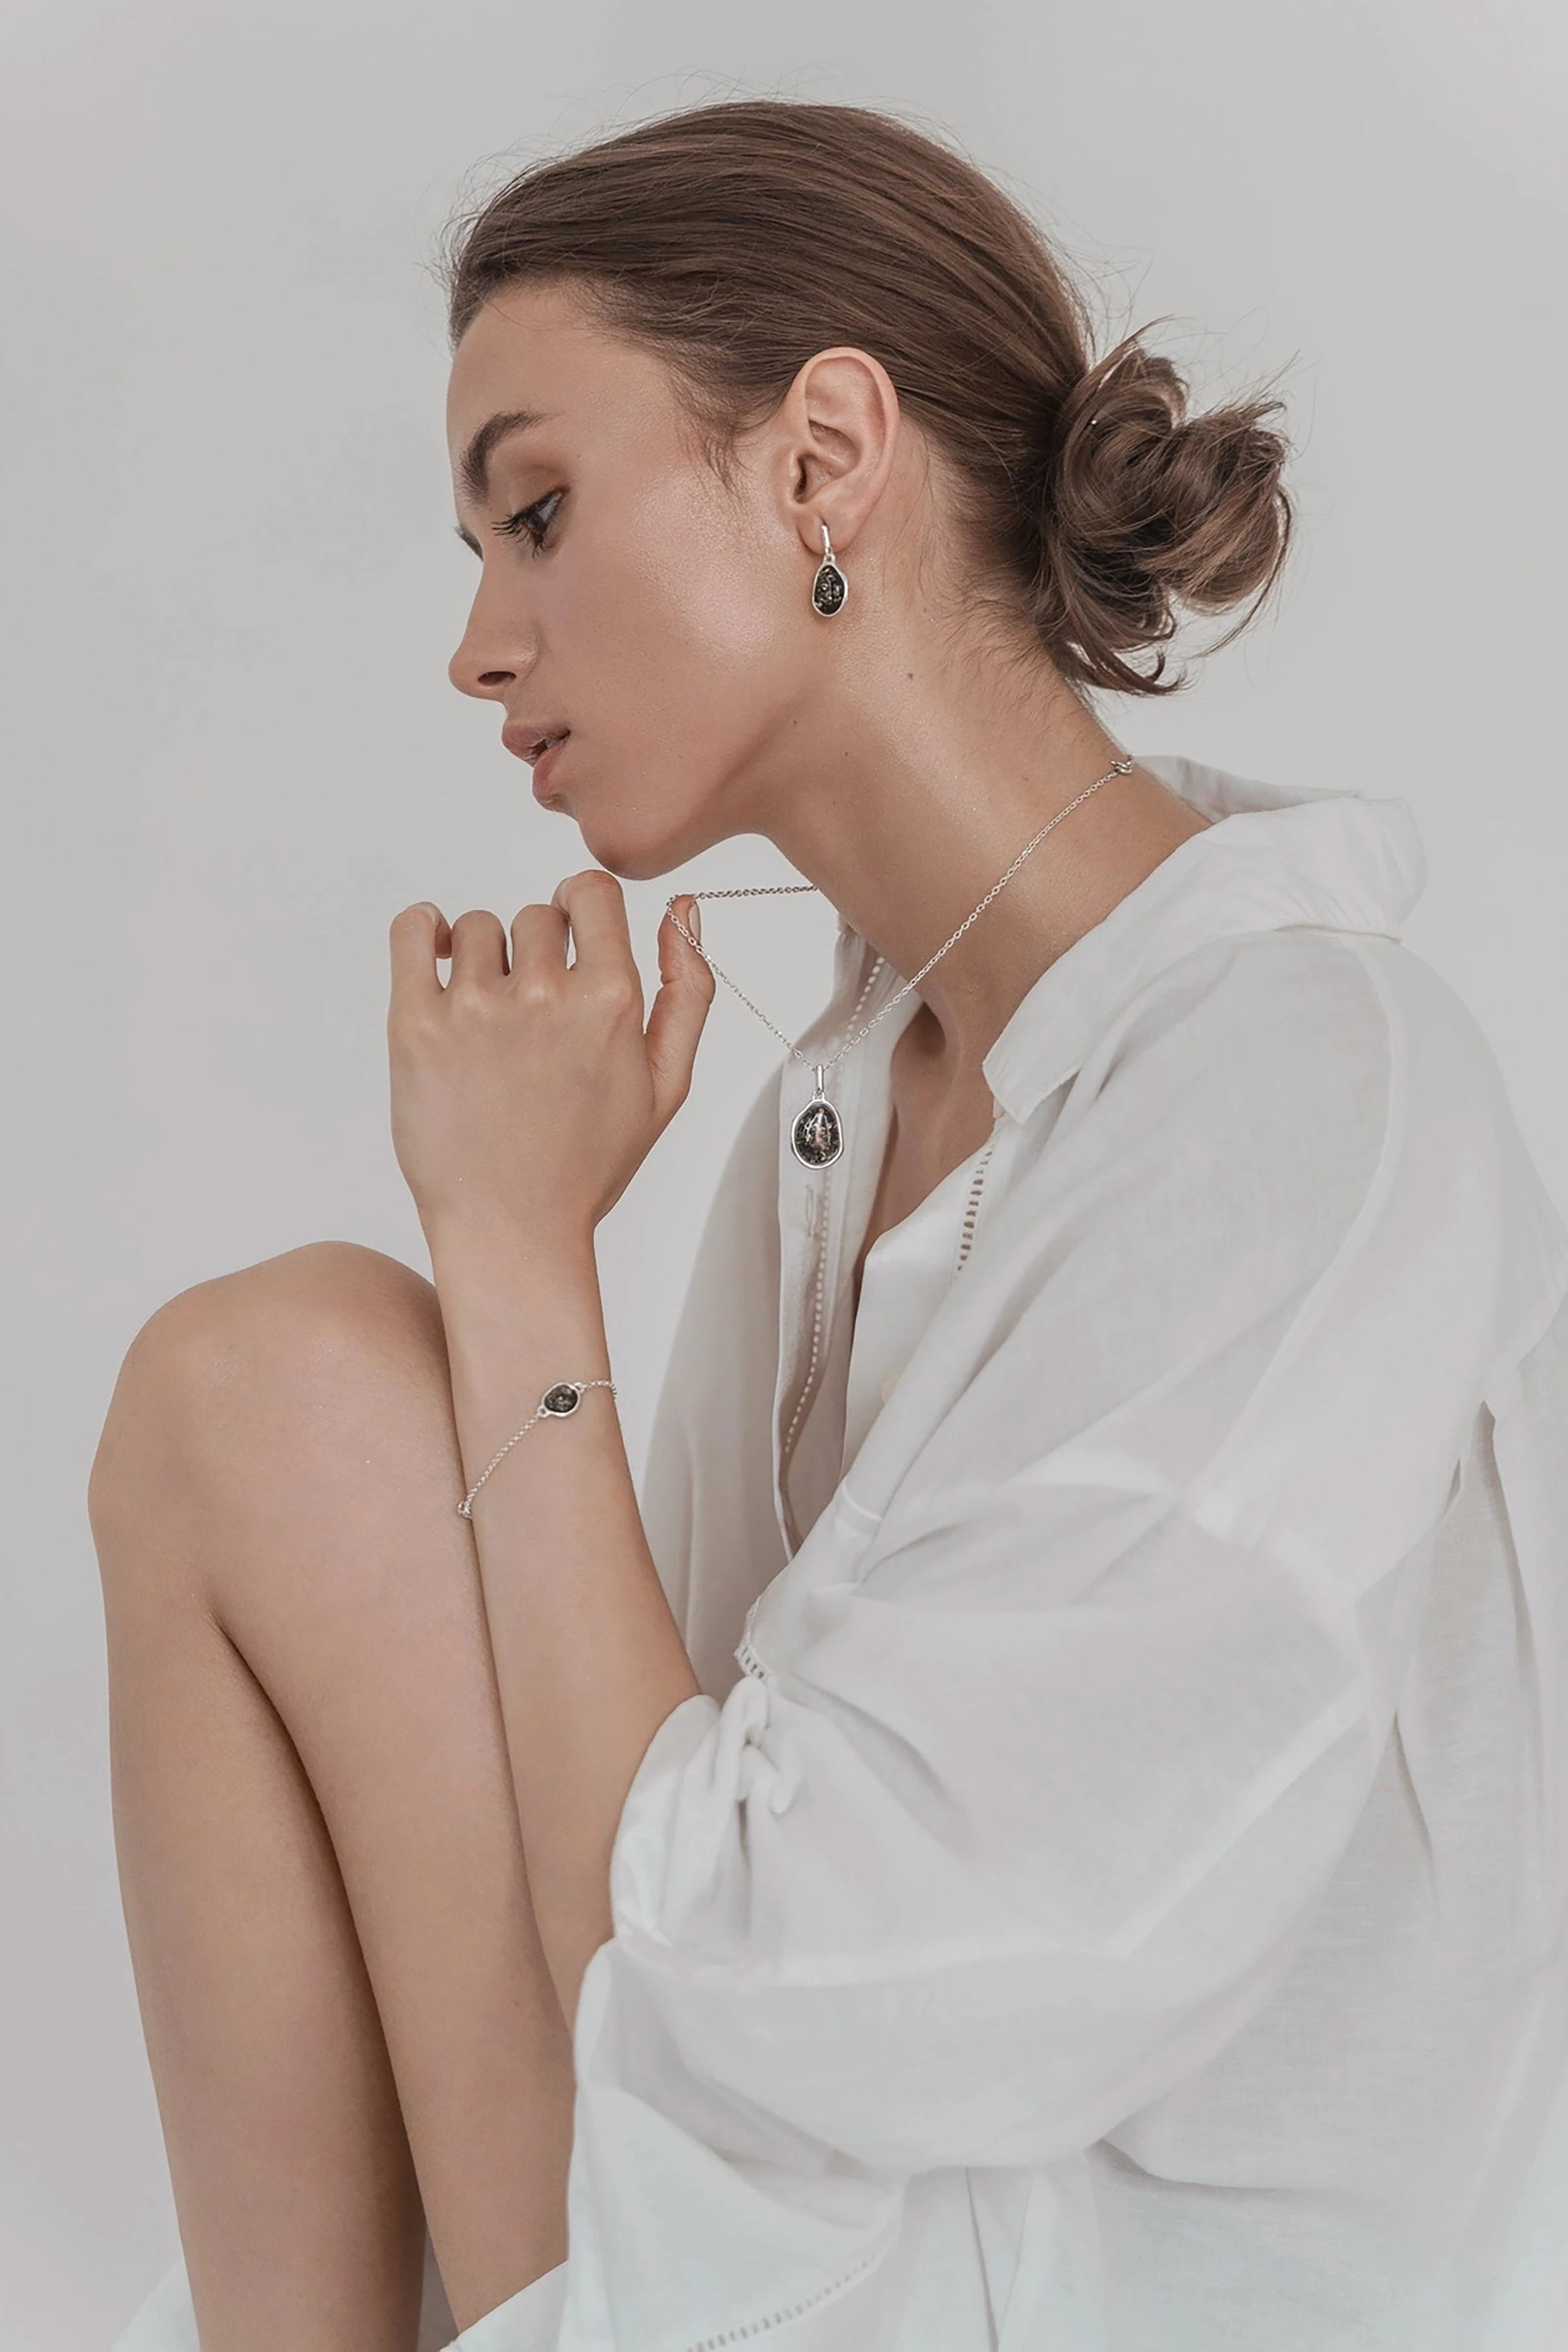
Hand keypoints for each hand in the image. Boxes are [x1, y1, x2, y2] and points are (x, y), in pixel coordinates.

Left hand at [387, 872, 713, 1248]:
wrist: (511, 1228)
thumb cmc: (586, 1165)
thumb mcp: (665, 1084)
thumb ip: (688, 992)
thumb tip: (683, 909)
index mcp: (610, 1003)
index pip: (592, 893)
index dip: (582, 905)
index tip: (572, 929)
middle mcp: (543, 996)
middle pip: (536, 916)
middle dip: (537, 953)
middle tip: (533, 1015)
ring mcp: (474, 1008)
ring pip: (476, 928)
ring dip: (483, 959)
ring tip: (488, 1018)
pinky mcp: (415, 1025)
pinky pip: (411, 932)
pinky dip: (421, 930)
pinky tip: (434, 954)